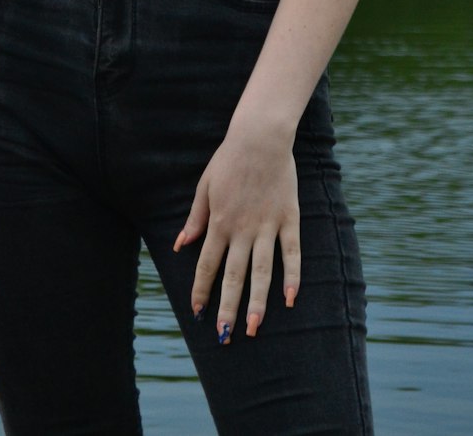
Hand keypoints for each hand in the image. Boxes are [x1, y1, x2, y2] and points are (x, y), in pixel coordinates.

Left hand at [173, 122, 299, 342]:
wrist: (260, 137)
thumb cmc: (229, 160)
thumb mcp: (205, 186)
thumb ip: (195, 218)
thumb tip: (181, 245)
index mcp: (219, 222)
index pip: (207, 265)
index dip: (202, 290)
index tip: (198, 313)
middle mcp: (242, 229)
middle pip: (233, 276)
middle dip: (228, 307)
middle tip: (225, 335)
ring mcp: (267, 225)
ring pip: (261, 271)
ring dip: (257, 301)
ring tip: (254, 328)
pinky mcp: (288, 218)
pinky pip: (292, 252)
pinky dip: (292, 275)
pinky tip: (290, 298)